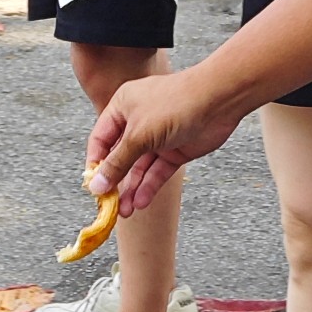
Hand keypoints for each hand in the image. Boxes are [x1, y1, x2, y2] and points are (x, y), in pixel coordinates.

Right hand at [87, 68, 239, 214]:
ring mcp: (157, 138)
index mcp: (122, 107)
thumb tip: (95, 186)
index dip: (96, 163)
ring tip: (126, 212)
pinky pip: (156, 172)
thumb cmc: (173, 105)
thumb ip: (117, 163)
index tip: (93, 186)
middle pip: (120, 157)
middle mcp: (137, 122)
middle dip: (115, 182)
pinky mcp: (174, 151)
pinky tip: (142, 202)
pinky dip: (149, 187)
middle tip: (110, 206)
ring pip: (138, 168)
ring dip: (131, 190)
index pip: (100, 140)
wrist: (218, 100)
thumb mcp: (138, 135)